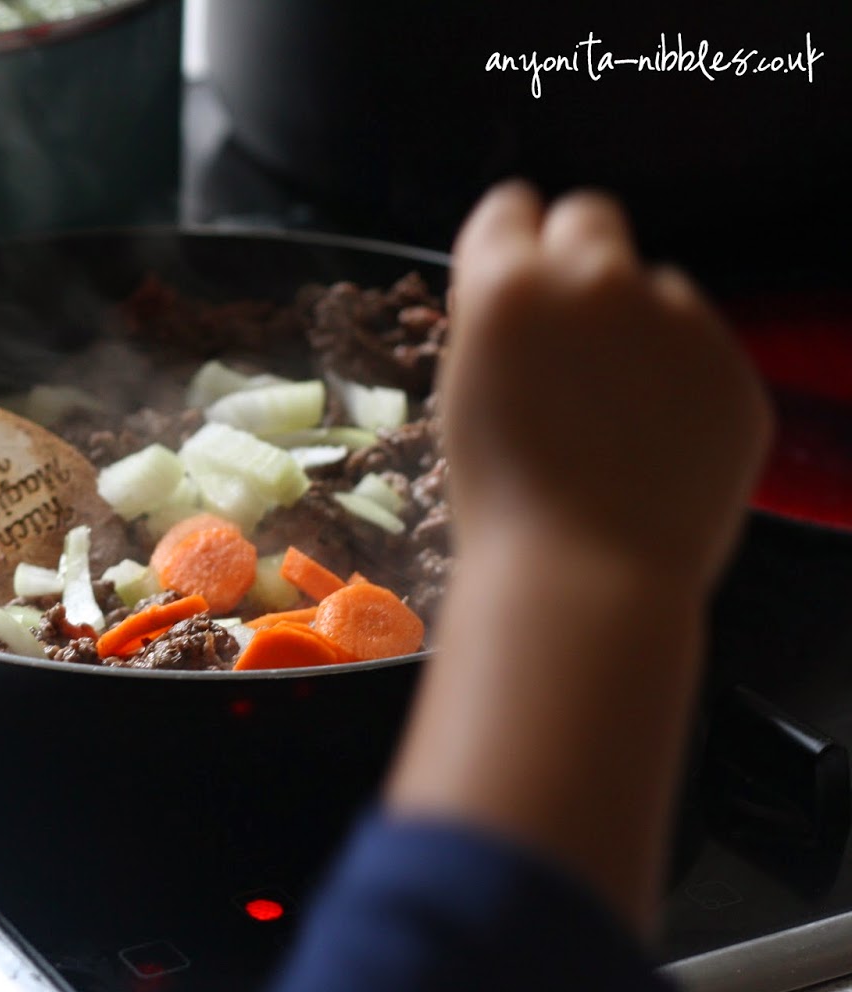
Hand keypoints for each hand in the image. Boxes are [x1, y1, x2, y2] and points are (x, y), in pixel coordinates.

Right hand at [388, 183, 775, 928]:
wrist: (586, 579)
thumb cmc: (500, 502)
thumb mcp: (463, 397)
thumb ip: (500, 327)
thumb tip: (525, 301)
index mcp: (509, 286)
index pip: (509, 207)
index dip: (507, 242)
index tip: (509, 273)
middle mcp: (596, 281)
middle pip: (591, 216)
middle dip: (576, 256)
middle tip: (566, 328)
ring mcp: (678, 321)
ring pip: (656, 288)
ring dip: (635, 326)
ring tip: (613, 414)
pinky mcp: (733, 370)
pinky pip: (701, 351)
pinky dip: (679, 382)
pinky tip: (652, 443)